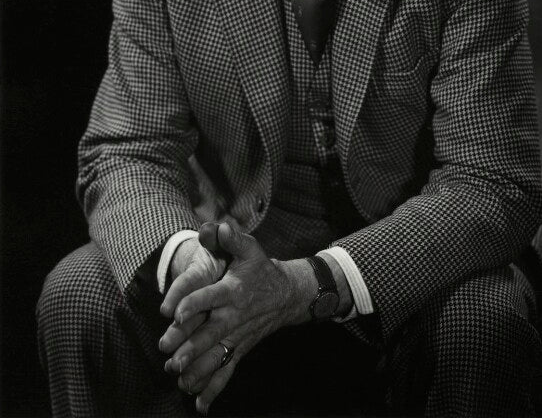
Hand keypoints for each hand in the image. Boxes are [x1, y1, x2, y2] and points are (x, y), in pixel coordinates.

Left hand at [161, 222, 314, 413]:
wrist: (286, 295)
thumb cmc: (261, 269)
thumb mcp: (249, 248)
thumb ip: (231, 237)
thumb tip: (217, 225)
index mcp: (233, 290)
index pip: (210, 297)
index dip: (193, 304)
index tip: (174, 313)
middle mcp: (234, 316)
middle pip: (210, 334)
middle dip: (190, 348)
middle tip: (170, 359)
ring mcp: (237, 336)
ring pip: (216, 357)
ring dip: (197, 371)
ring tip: (178, 380)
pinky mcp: (240, 349)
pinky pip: (227, 371)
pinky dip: (213, 389)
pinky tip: (199, 406)